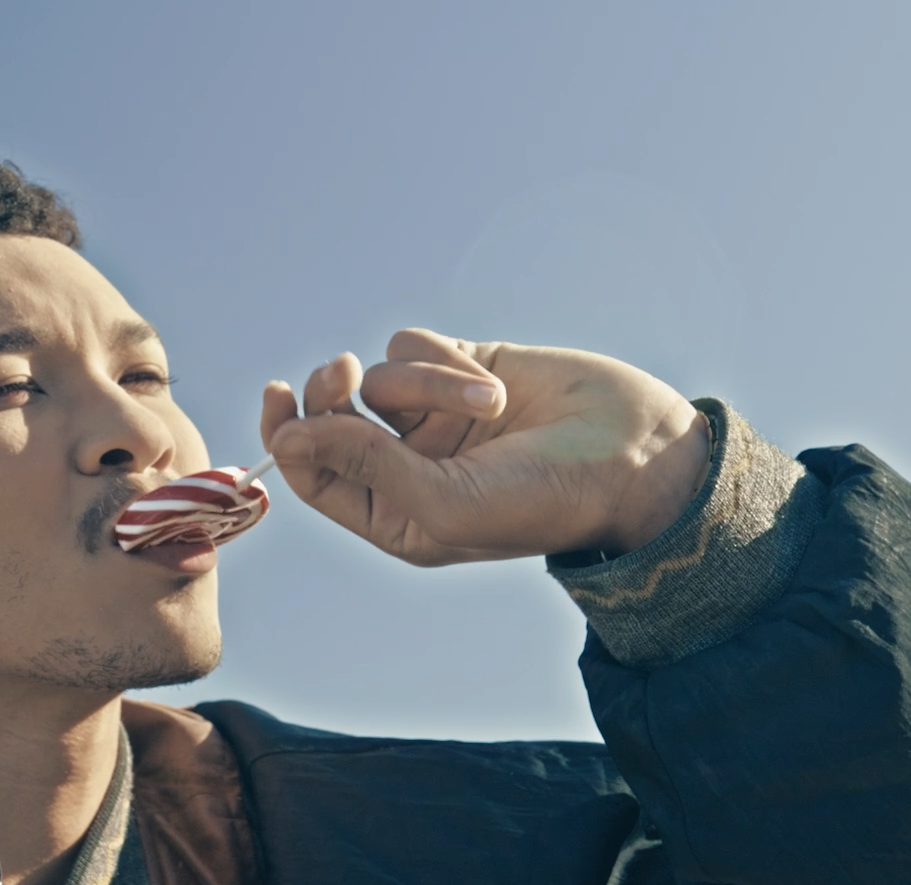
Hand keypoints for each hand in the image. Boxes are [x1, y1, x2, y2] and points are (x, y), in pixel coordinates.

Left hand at [259, 328, 709, 566]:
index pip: (315, 473)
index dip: (288, 435)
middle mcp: (405, 464)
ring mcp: (431, 416)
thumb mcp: (443, 502)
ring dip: (426, 383)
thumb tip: (288, 437)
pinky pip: (413, 346)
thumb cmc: (540, 499)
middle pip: (330, 416)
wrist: (632, 454)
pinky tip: (492, 384)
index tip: (278, 399)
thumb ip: (364, 467)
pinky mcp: (459, 369)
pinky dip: (445, 361)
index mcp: (394, 513)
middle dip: (330, 393)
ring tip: (487, 406)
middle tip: (343, 377)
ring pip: (380, 377)